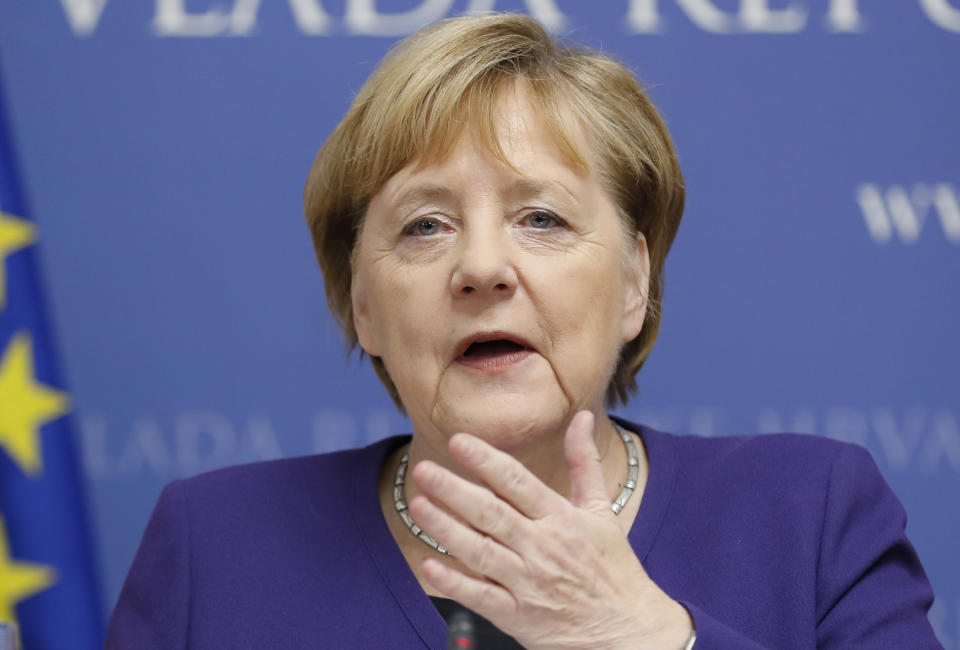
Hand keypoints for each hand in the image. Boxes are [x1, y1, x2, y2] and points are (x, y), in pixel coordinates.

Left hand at [408, 411, 692, 649]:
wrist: (629, 631)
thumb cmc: (613, 568)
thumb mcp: (601, 510)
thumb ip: (584, 462)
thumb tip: (583, 417)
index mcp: (560, 518)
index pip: (517, 482)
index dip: (486, 460)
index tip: (458, 441)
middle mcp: (541, 547)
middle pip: (491, 513)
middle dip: (454, 490)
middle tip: (423, 470)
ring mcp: (528, 583)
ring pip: (479, 551)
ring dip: (446, 529)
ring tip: (418, 506)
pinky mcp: (519, 616)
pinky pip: (481, 597)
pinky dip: (454, 583)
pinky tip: (428, 566)